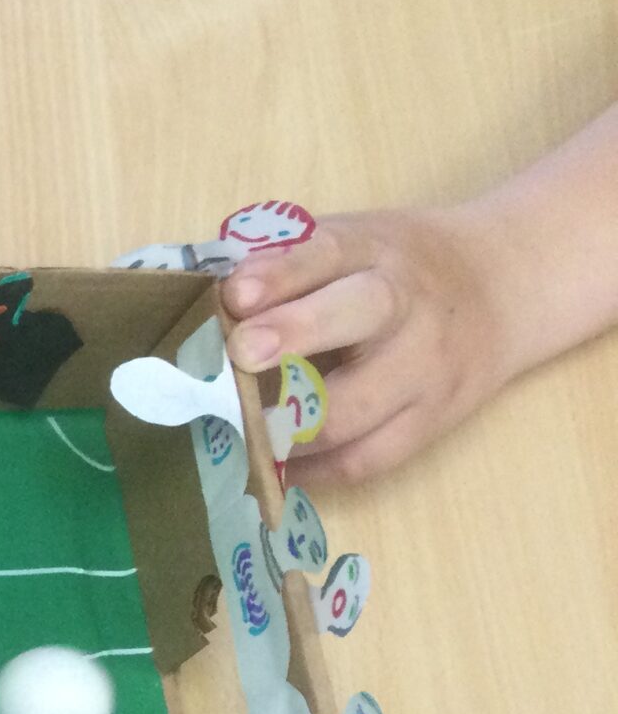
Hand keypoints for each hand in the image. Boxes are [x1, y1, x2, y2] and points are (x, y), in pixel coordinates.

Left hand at [220, 205, 517, 481]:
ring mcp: (425, 369)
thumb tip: (211, 302)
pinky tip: (273, 467)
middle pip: (359, 315)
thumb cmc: (396, 267)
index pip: (330, 252)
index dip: (282, 274)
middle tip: (241, 355)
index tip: (236, 294)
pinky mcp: (433, 421)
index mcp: (377, 251)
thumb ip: (287, 266)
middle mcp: (409, 306)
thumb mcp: (352, 243)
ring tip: (237, 429)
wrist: (503, 286)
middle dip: (294, 336)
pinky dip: (315, 470)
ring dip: (288, 424)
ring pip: (357, 406)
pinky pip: (368, 459)